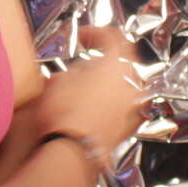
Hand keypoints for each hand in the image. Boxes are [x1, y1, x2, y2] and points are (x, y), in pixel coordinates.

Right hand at [39, 25, 146, 157]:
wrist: (72, 154)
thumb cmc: (63, 115)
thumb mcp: (55, 83)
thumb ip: (68, 73)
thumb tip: (67, 77)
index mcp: (116, 65)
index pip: (113, 37)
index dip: (96, 32)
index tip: (82, 36)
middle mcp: (131, 84)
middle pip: (125, 61)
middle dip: (107, 58)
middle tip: (89, 59)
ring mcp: (132, 107)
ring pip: (125, 85)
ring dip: (110, 82)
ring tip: (89, 86)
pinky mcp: (128, 127)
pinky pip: (123, 106)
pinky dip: (111, 102)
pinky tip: (93, 108)